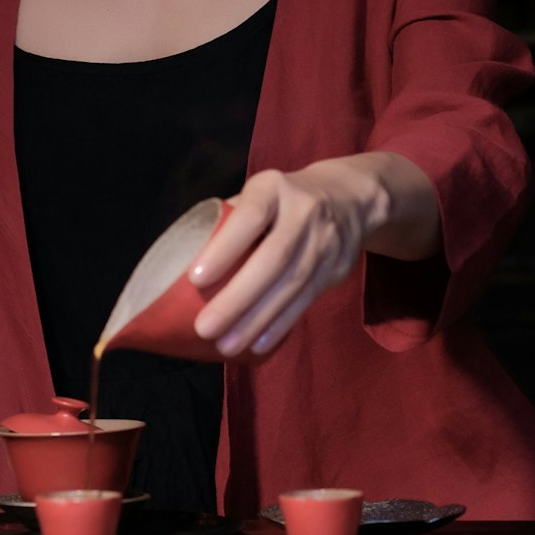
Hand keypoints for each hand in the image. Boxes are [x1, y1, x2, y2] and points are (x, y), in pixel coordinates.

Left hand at [188, 153, 436, 358]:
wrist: (349, 198)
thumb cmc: (281, 200)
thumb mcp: (259, 193)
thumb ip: (229, 219)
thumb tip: (185, 256)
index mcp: (273, 188)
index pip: (250, 217)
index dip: (224, 249)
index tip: (195, 279)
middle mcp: (303, 212)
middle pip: (273, 259)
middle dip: (237, 298)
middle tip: (204, 328)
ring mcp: (324, 242)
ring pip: (290, 286)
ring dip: (256, 320)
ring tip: (226, 345)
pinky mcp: (335, 269)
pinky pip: (305, 301)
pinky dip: (280, 325)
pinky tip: (258, 345)